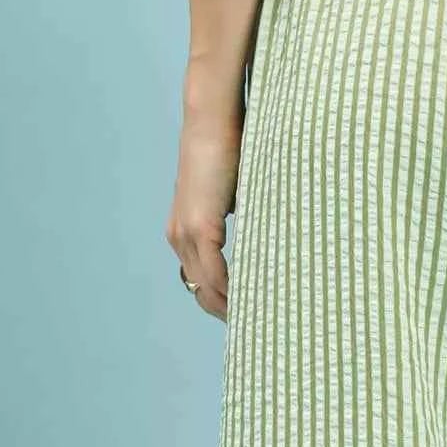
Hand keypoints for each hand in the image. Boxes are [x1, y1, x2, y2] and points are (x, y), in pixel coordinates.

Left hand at [165, 105, 242, 321]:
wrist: (212, 119)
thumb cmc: (228, 148)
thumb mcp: (235, 193)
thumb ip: (242, 217)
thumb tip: (267, 235)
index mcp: (185, 230)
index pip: (200, 279)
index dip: (220, 300)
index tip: (246, 314)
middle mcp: (180, 237)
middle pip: (200, 291)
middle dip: (225, 311)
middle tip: (256, 327)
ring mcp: (187, 234)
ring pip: (206, 288)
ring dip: (229, 306)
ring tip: (258, 320)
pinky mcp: (200, 227)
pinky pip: (215, 275)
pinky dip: (231, 292)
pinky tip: (251, 302)